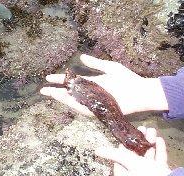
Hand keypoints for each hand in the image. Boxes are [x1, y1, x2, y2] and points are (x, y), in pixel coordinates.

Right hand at [40, 54, 168, 115]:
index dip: (61, 80)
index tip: (49, 77)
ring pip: (73, 101)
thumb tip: (81, 58)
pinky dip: (71, 103)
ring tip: (48, 92)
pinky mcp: (97, 109)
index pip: (73, 83)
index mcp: (93, 85)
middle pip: (70, 94)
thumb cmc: (128, 80)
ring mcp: (93, 102)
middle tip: (43, 89)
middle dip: (57, 91)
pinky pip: (82, 107)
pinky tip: (62, 98)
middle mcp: (91, 95)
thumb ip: (95, 64)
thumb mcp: (109, 68)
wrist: (140, 92)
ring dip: (60, 97)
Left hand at [95, 127, 170, 175]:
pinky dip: (158, 149)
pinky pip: (157, 158)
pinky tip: (159, 139)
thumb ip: (113, 154)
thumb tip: (96, 150)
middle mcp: (134, 174)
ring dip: (150, 142)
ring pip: (147, 154)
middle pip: (135, 154)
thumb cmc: (146, 174)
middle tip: (143, 128)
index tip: (130, 132)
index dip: (126, 143)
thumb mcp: (128, 162)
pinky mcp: (159, 172)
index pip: (121, 156)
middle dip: (140, 140)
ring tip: (152, 131)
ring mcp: (147, 173)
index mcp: (123, 174)